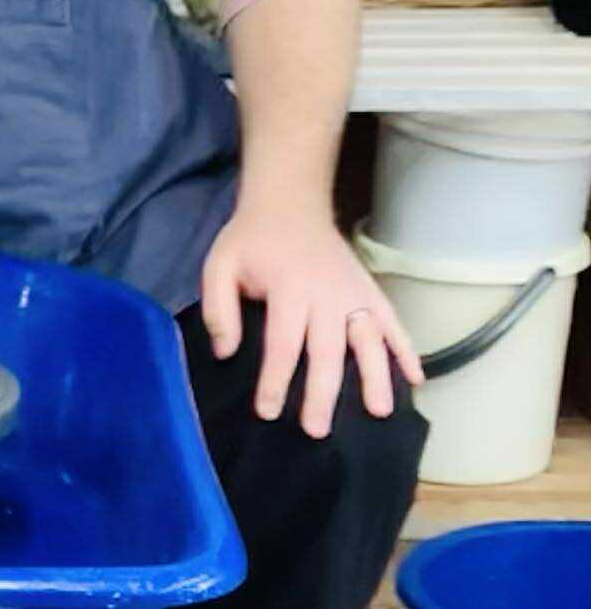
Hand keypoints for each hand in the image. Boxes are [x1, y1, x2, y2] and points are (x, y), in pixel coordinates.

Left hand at [200, 209, 423, 439]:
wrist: (288, 204)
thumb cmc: (251, 242)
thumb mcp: (219, 265)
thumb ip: (218, 308)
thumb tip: (225, 353)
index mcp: (288, 288)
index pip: (283, 342)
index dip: (275, 380)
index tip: (268, 412)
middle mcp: (326, 292)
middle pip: (327, 349)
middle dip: (323, 392)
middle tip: (318, 430)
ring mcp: (353, 291)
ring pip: (368, 338)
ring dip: (375, 375)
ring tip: (379, 411)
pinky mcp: (370, 290)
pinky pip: (392, 321)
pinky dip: (406, 348)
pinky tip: (416, 378)